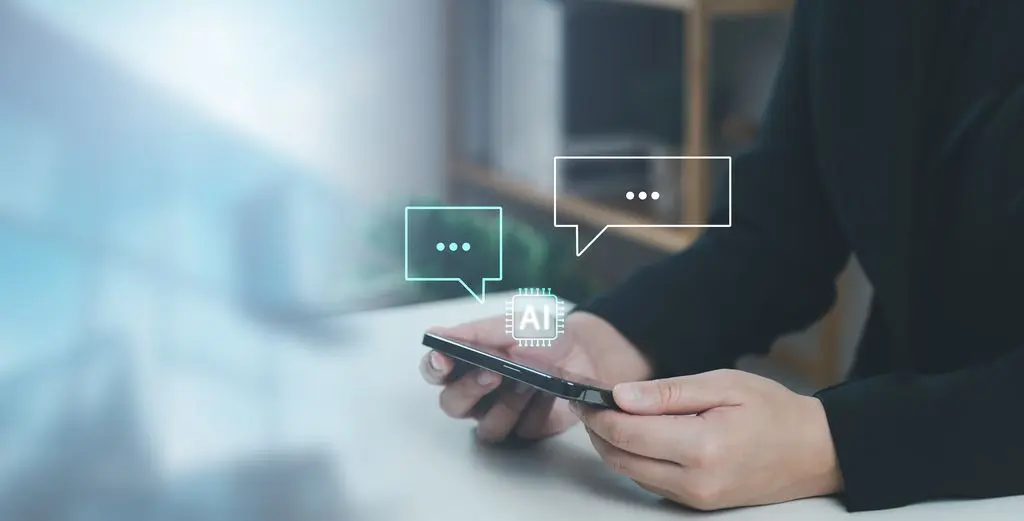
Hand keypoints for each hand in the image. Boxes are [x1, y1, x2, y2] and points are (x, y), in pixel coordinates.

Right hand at [419, 311, 651, 442]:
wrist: (586, 351)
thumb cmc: (544, 335)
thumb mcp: (512, 325)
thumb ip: (474, 333)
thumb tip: (436, 334)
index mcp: (467, 363)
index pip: (435, 371)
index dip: (434, 368)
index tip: (443, 360)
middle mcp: (477, 393)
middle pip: (453, 405)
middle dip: (471, 389)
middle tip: (494, 372)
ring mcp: (501, 414)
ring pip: (486, 426)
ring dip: (508, 403)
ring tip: (531, 381)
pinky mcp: (526, 430)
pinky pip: (522, 431)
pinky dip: (536, 411)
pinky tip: (548, 393)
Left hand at [572, 369, 841, 510]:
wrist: (817, 453)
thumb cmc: (774, 412)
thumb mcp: (723, 385)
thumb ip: (668, 392)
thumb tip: (621, 396)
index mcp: (701, 447)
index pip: (627, 432)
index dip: (597, 413)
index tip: (584, 394)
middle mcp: (694, 481)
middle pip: (621, 458)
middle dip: (597, 430)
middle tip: (588, 404)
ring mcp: (695, 498)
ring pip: (631, 473)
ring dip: (613, 446)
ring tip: (608, 415)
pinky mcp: (698, 504)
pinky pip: (651, 482)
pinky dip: (635, 459)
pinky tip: (637, 436)